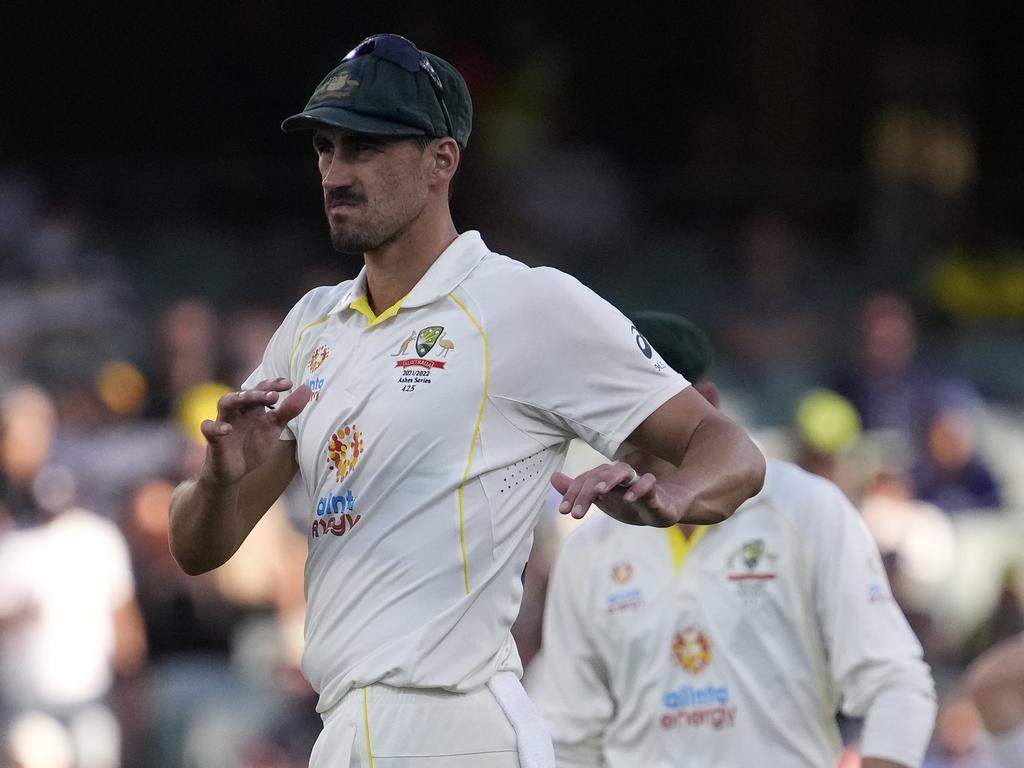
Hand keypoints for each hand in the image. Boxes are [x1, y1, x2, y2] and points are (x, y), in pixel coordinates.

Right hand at [199, 378, 311, 486]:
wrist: (234, 473)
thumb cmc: (253, 446)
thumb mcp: (274, 428)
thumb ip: (288, 411)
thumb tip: (307, 389)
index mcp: (253, 408)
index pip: (261, 389)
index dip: (273, 384)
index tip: (288, 384)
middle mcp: (238, 411)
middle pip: (244, 394)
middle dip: (258, 392)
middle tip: (274, 395)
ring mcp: (224, 423)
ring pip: (225, 403)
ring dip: (237, 399)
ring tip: (250, 398)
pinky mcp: (213, 439)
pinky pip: (208, 428)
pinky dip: (215, 427)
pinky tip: (226, 429)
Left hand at [550, 462, 686, 526]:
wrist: (663, 509)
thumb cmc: (630, 503)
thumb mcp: (603, 500)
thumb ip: (579, 491)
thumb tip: (553, 477)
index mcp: (606, 479)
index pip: (585, 480)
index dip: (573, 493)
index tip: (563, 511)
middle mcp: (620, 476)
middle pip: (599, 476)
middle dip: (585, 493)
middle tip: (574, 514)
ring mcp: (637, 481)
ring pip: (623, 470)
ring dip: (610, 480)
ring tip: (599, 492)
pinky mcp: (656, 491)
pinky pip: (649, 482)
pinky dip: (638, 489)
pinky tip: (628, 499)